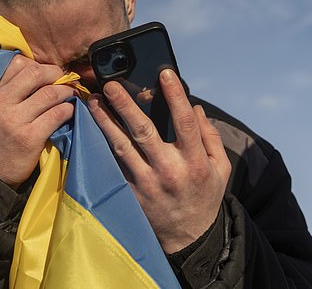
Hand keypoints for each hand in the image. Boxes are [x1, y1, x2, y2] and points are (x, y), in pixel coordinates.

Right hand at [0, 55, 75, 188]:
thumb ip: (2, 88)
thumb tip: (31, 68)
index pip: (17, 63)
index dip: (37, 64)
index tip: (46, 73)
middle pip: (36, 73)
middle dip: (55, 73)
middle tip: (64, 79)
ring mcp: (15, 120)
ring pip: (50, 93)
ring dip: (66, 92)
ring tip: (70, 94)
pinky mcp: (30, 138)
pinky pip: (57, 114)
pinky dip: (68, 110)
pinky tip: (68, 112)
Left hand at [87, 69, 230, 253]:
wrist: (188, 239)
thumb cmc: (204, 197)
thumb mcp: (220, 169)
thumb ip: (210, 137)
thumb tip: (196, 108)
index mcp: (194, 162)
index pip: (184, 123)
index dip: (175, 96)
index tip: (164, 73)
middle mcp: (168, 171)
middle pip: (143, 132)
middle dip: (125, 105)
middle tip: (111, 84)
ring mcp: (146, 183)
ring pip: (121, 146)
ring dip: (105, 121)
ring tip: (93, 100)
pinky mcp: (130, 192)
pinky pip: (112, 164)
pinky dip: (101, 144)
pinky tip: (91, 127)